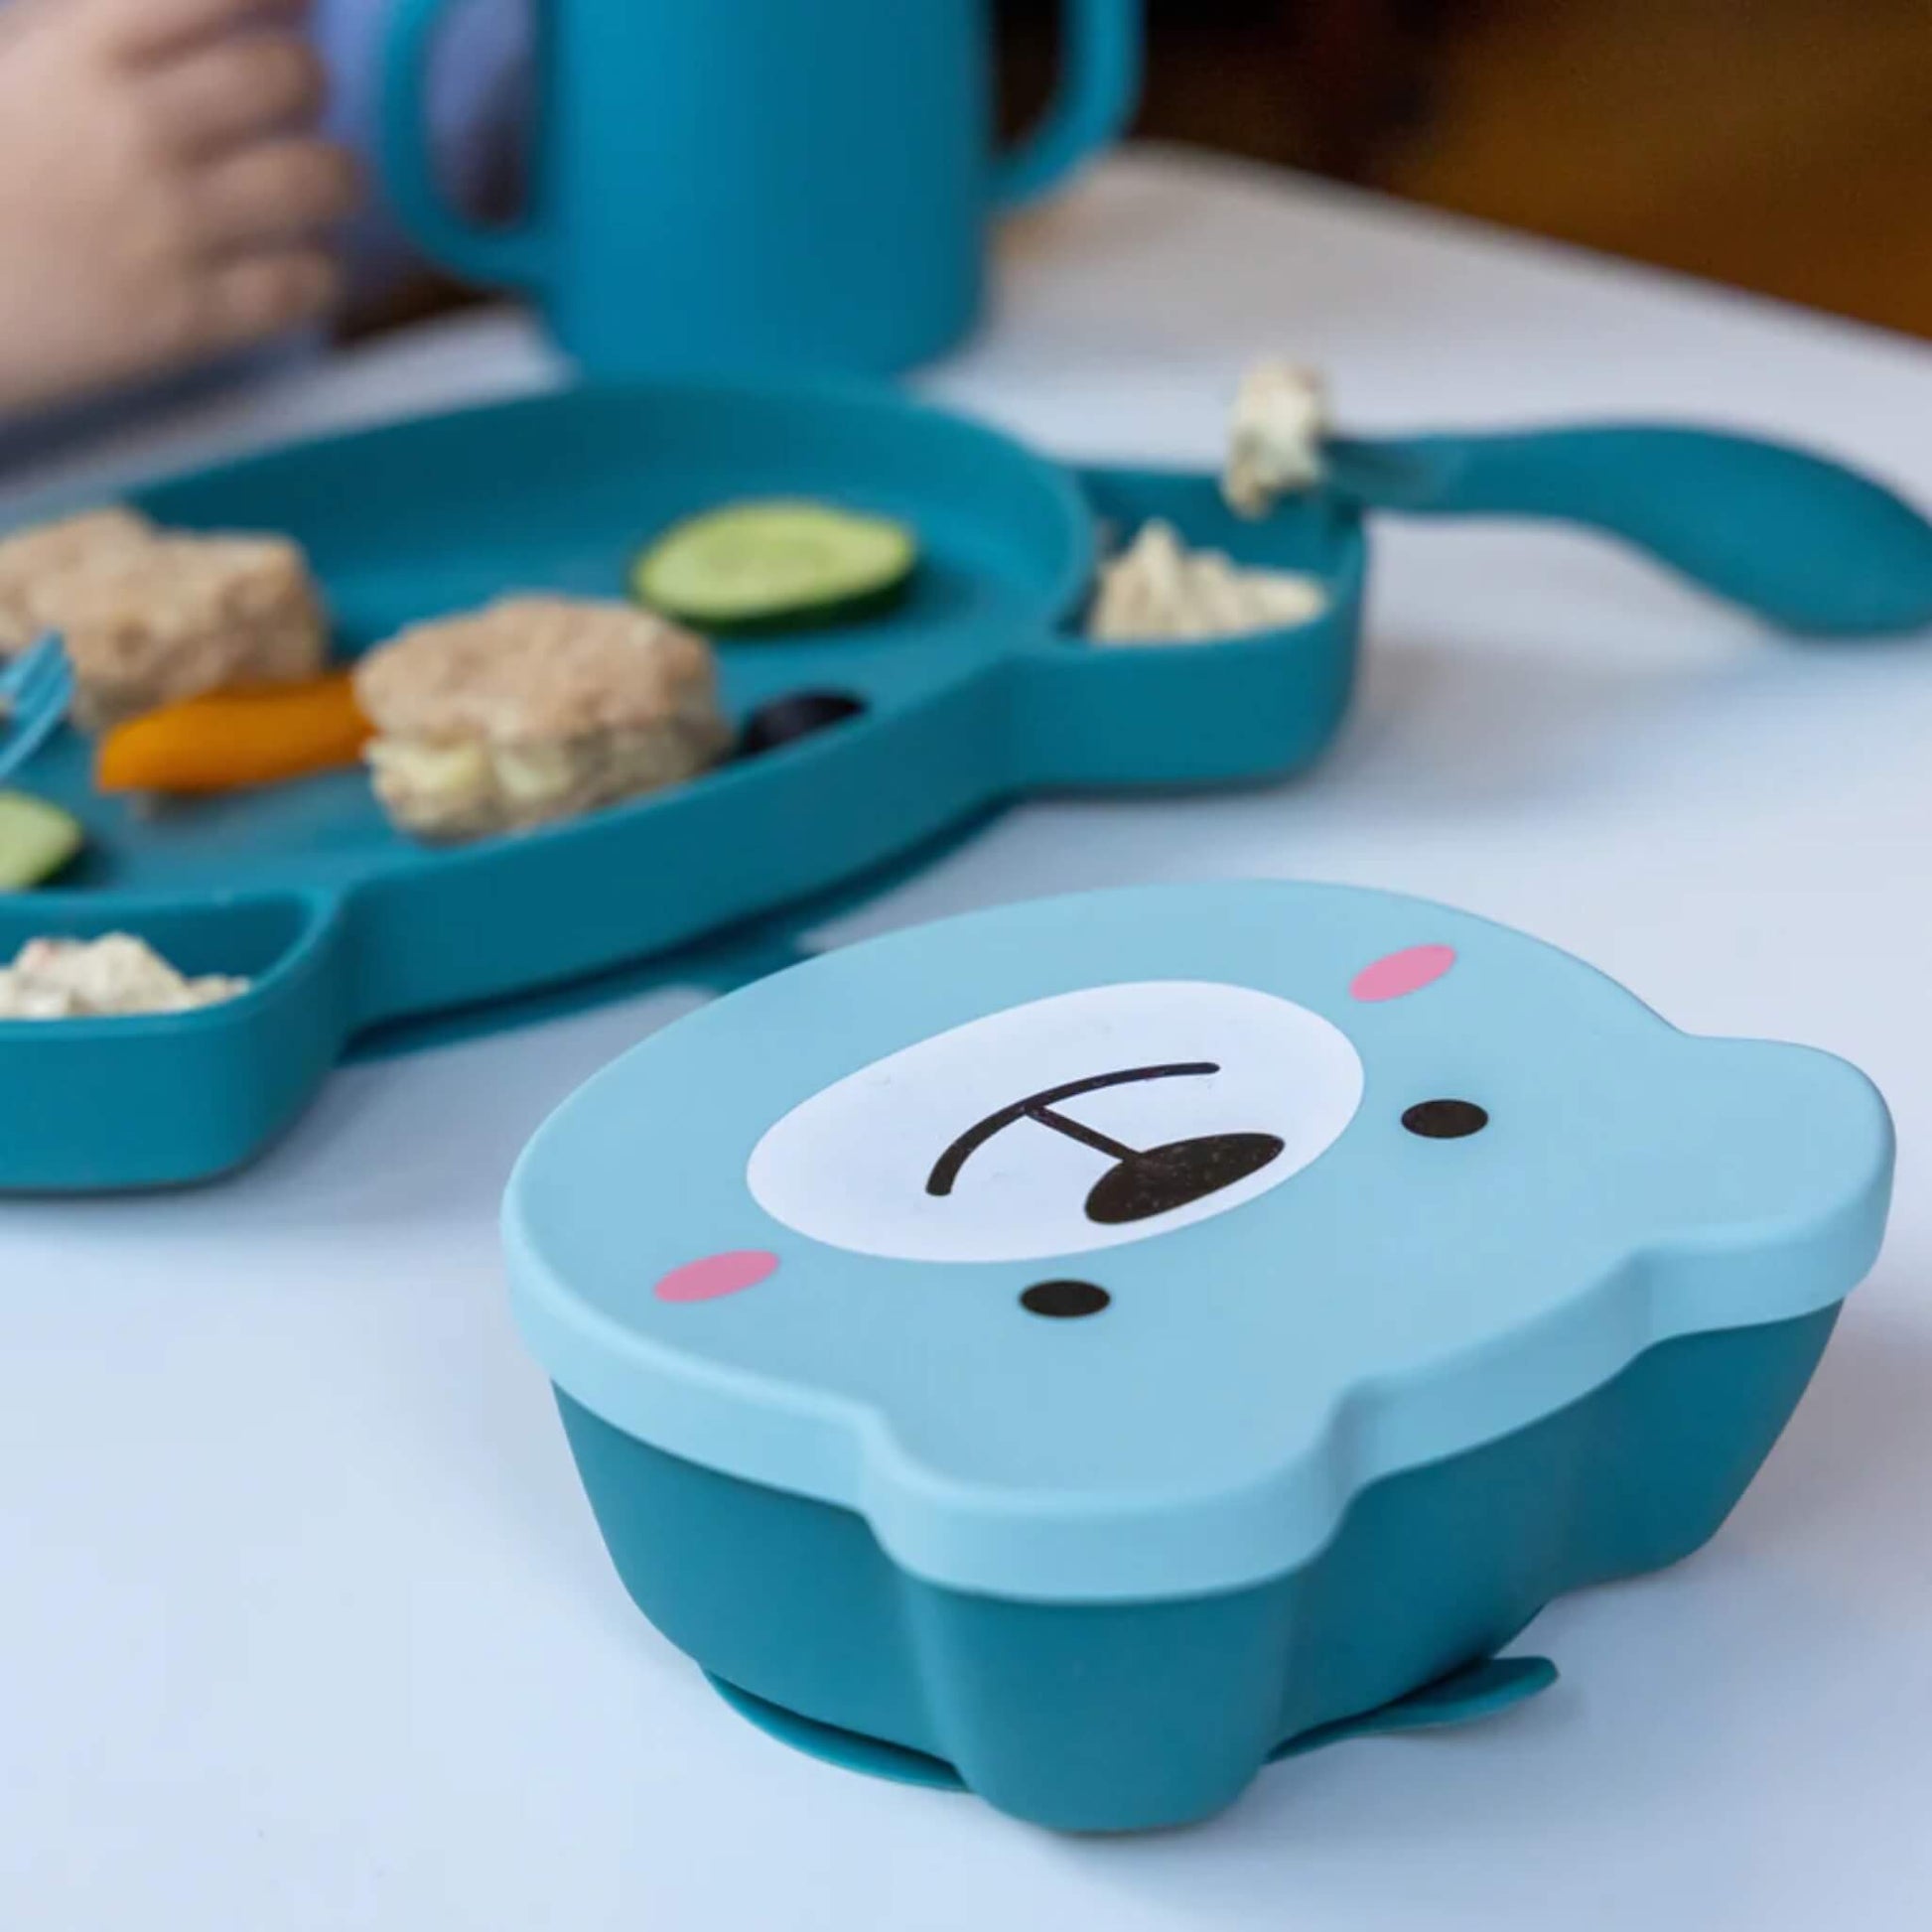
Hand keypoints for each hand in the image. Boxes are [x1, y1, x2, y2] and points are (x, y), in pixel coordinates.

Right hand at [0, 0, 360, 416]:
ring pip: (319, 180)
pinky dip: (317, 272)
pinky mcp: (188, 320)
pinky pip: (305, 282)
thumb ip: (103, 49)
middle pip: (291, 76)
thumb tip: (209, 26)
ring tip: (311, 190)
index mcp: (83, 57)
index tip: (297, 11)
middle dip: (308, 86)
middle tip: (296, 111)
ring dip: (332, 180)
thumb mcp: (22, 82)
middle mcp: (136, 131)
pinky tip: (293, 270)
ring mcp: (168, 228)